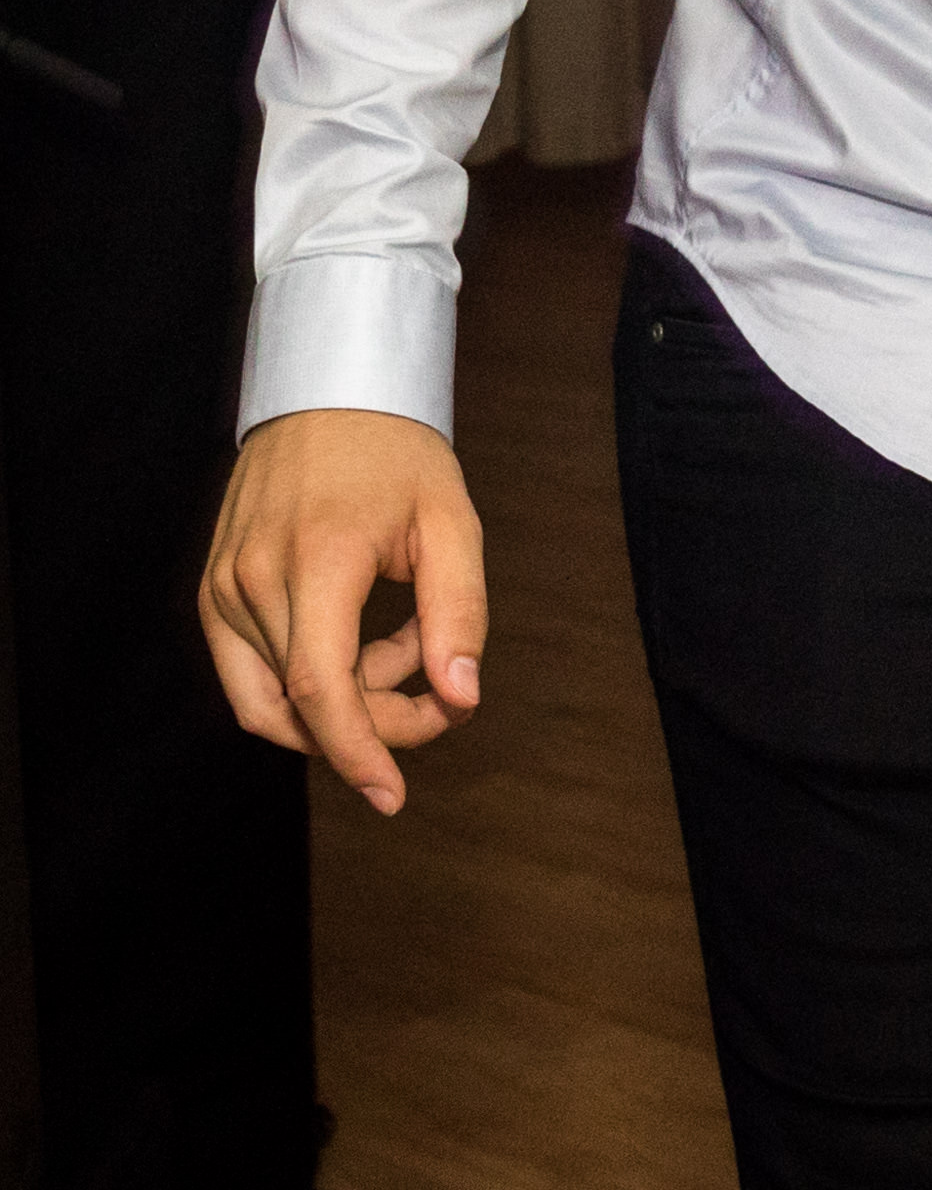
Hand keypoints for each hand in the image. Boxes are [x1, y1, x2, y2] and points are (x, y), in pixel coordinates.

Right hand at [199, 407, 487, 816]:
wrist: (329, 394)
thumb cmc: (398, 456)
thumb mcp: (452, 525)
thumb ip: (460, 615)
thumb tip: (461, 698)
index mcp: (314, 562)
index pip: (321, 690)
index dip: (357, 752)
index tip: (392, 795)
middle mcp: (251, 581)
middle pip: (303, 703)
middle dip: (375, 723)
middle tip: (438, 699)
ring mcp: (222, 588)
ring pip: (273, 695)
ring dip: (346, 696)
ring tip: (404, 643)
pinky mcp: (213, 590)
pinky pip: (251, 669)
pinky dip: (309, 679)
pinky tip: (366, 640)